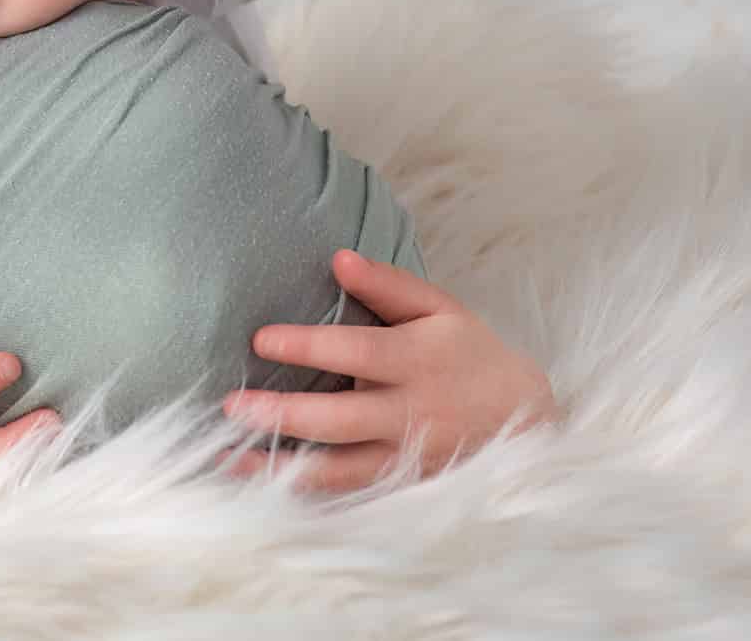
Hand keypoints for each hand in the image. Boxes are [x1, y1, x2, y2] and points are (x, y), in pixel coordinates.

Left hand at [221, 250, 557, 491]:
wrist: (525, 417)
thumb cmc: (468, 352)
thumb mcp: (440, 308)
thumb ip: (388, 284)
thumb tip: (339, 258)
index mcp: (417, 361)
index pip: (356, 353)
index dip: (307, 347)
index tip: (260, 339)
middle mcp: (410, 413)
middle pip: (341, 420)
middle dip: (283, 416)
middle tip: (230, 405)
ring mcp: (406, 457)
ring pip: (337, 470)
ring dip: (279, 466)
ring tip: (226, 456)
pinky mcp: (401, 485)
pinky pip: (345, 494)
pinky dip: (301, 492)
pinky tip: (258, 486)